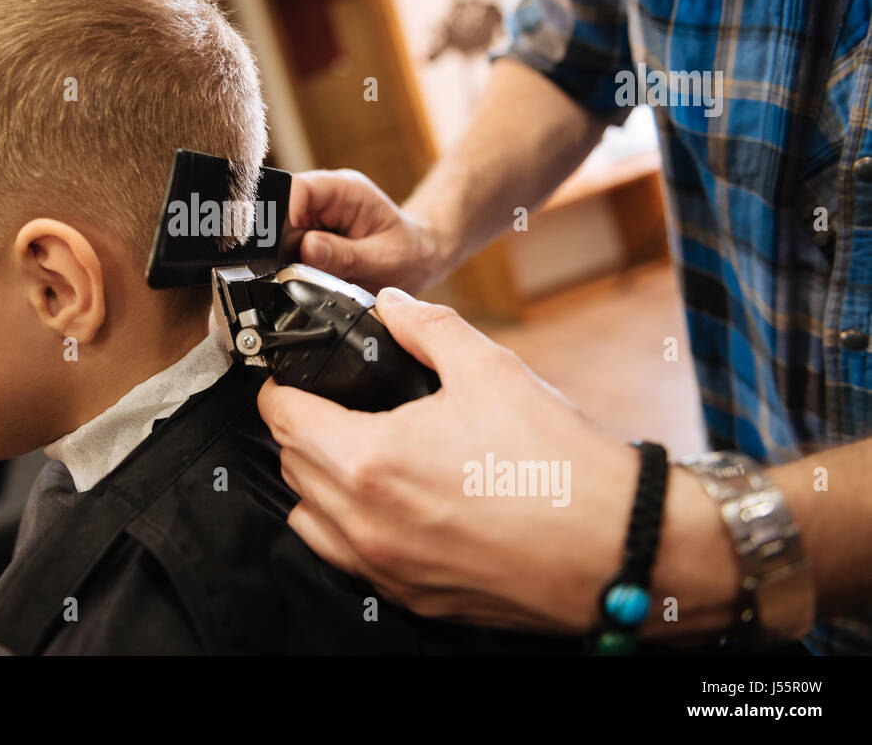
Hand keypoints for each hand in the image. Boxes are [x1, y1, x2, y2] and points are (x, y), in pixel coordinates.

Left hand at [258, 287, 659, 633]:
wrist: (620, 549)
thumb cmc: (559, 464)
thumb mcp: (490, 369)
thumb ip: (427, 326)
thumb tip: (392, 305)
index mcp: (371, 461)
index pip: (283, 420)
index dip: (281, 389)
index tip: (292, 377)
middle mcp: (365, 523)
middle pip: (291, 468)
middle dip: (299, 430)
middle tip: (330, 405)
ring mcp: (386, 568)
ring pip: (310, 520)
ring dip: (315, 483)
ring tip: (355, 453)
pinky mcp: (412, 597)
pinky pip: (347, 560)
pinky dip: (346, 528)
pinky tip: (385, 503)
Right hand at [288, 169, 448, 293]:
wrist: (417, 260)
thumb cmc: (408, 253)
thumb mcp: (383, 259)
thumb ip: (344, 255)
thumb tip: (307, 248)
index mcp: (346, 190)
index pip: (298, 188)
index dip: (285, 215)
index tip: (289, 248)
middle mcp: (325, 198)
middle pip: (281, 211)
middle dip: (286, 244)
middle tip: (309, 268)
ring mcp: (315, 217)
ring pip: (281, 234)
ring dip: (293, 258)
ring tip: (323, 272)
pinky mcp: (309, 235)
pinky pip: (289, 250)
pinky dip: (297, 265)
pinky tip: (318, 273)